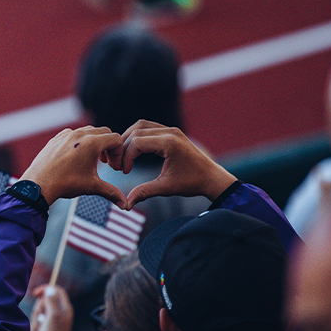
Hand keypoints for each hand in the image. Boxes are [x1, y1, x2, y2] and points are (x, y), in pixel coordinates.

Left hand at [20, 127, 125, 206]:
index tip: (114, 167)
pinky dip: (81, 142)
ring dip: (96, 143)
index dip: (119, 153)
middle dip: (109, 147)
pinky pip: (74, 134)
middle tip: (107, 163)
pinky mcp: (56, 138)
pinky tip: (77, 157)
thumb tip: (124, 204)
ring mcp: (66, 134)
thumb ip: (111, 192)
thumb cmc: (64, 184)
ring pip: (89, 131)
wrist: (38, 184)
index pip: (116, 139)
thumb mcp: (91, 186)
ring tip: (93, 160)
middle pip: (104, 132)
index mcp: (91, 143)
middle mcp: (79, 134)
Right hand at [30, 285, 74, 330]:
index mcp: (64, 308)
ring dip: (36, 321)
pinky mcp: (46, 329)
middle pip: (45, 301)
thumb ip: (51, 300)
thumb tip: (50, 289)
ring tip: (41, 330)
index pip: (56, 290)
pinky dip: (36, 329)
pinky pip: (37, 323)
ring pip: (39, 312)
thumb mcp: (53, 315)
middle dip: (39, 309)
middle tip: (42, 319)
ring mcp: (53, 322)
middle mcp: (60, 313)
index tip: (36, 293)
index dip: (46, 289)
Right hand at [117, 121, 235, 208]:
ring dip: (129, 139)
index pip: (136, 142)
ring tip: (123, 155)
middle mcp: (170, 132)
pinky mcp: (172, 131)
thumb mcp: (166, 188)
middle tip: (119, 164)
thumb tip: (125, 205)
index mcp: (169, 143)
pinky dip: (138, 136)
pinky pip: (149, 127)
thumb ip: (144, 192)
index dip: (126, 157)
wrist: (212, 178)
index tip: (124, 172)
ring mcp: (171, 129)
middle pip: (135, 132)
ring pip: (140, 126)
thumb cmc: (191, 183)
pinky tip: (134, 150)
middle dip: (124, 148)